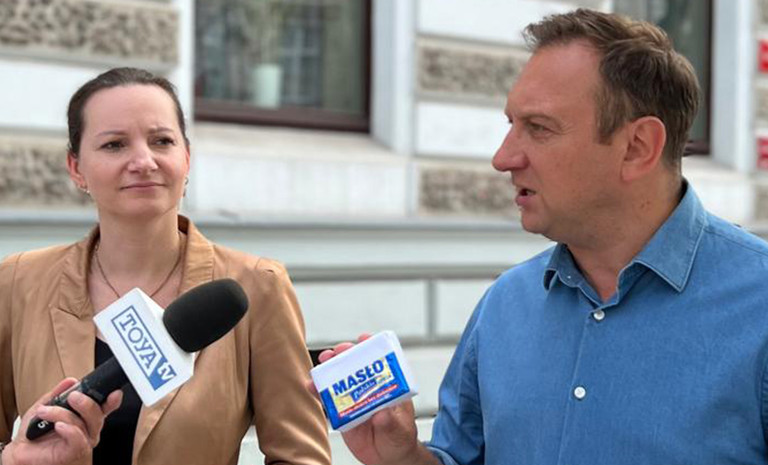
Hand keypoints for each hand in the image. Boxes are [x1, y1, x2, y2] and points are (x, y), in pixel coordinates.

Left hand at [3, 378, 122, 464]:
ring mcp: (82, 442)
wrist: (20, 451)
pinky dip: (69, 430)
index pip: (104, 407)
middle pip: (98, 414)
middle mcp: (87, 430)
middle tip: (73, 396)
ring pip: (84, 424)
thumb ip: (58, 393)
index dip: (112, 400)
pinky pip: (78, 440)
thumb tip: (71, 381)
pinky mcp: (74, 453)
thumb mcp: (44, 406)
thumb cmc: (34, 433)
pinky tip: (58, 426)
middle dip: (86, 403)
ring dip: (63, 414)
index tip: (114, 392)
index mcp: (85, 417)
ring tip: (45, 411)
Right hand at [313, 335, 436, 464]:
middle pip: (357, 365)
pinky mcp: (343, 412)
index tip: (363, 338)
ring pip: (341, 379)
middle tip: (338, 351)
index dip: (372, 347)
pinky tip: (311, 386)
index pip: (381, 361)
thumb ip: (391, 422)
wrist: (388, 458)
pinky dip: (319, 391)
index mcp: (388, 386)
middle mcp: (370, 388)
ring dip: (330, 368)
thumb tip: (381, 415)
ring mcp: (355, 399)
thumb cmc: (400, 438)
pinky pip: (329, 400)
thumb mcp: (400, 430)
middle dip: (346, 354)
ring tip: (323, 361)